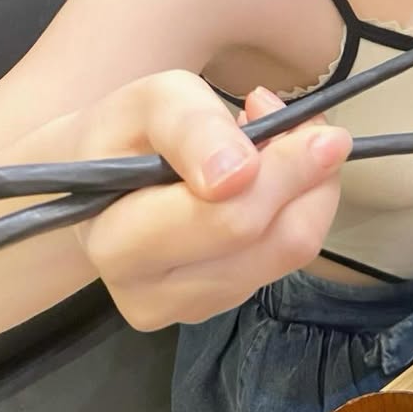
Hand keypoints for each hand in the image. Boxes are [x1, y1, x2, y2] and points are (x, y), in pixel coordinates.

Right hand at [56, 71, 348, 328]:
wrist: (91, 182)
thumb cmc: (122, 134)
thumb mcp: (150, 102)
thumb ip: (191, 127)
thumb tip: (239, 171)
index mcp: (120, 242)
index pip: (228, 218)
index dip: (286, 172)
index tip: (321, 130)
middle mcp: (151, 294)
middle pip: (273, 241)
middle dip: (306, 176)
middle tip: (303, 123)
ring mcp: (188, 309)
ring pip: (290, 252)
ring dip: (305, 189)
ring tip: (271, 143)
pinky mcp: (218, 307)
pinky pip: (284, 260)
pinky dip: (294, 209)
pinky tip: (264, 177)